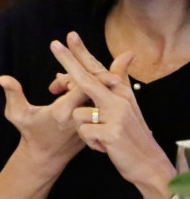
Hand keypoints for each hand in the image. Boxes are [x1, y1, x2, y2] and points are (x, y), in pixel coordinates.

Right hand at [0, 71, 86, 175]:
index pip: (83, 85)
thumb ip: (12, 94)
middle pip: (92, 85)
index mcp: (63, 112)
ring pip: (95, 91)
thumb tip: (2, 78)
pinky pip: (98, 100)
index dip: (82, 71)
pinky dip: (85, 90)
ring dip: (79, 83)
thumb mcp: (16, 114)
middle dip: (78, 73)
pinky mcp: (96, 121)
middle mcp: (82, 115)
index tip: (77, 63)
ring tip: (56, 88)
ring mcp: (91, 119)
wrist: (46, 156)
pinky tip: (65, 90)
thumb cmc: (30, 132)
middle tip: (56, 82)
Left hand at [50, 31, 174, 198]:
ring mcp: (115, 116)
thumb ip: (120, 80)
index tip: (70, 35)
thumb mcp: (127, 105)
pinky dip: (89, 141)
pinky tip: (102, 146)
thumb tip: (126, 53)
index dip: (83, 52)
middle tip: (52, 43)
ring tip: (100, 135)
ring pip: (78, 112)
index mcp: (119, 93)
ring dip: (83, 127)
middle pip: (86, 78)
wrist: (147, 163)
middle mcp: (118, 100)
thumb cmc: (131, 132)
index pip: (97, 69)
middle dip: (68, 61)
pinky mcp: (111, 133)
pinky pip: (83, 131)